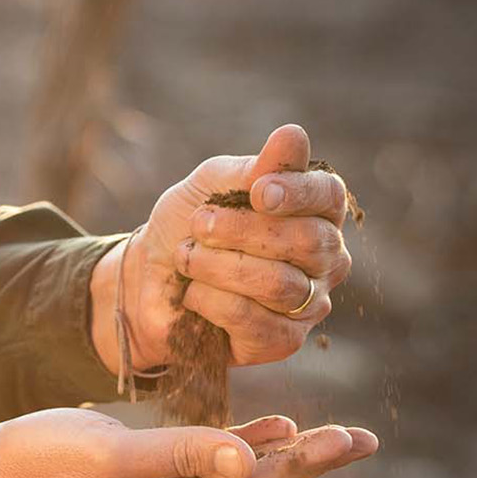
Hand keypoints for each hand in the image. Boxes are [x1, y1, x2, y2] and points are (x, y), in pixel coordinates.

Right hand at [0, 408, 378, 477]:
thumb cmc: (37, 460)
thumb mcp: (108, 454)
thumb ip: (180, 454)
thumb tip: (246, 458)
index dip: (305, 461)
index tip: (351, 440)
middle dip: (310, 460)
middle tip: (364, 440)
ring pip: (238, 474)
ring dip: (283, 453)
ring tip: (332, 437)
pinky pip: (210, 464)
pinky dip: (244, 445)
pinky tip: (270, 430)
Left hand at [92, 124, 353, 371]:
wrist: (147, 280)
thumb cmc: (188, 224)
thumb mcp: (212, 184)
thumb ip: (254, 167)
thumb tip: (294, 135)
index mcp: (314, 210)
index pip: (328, 195)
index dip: (298, 192)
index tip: (258, 192)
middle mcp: (324, 257)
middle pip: (308, 242)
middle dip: (244, 231)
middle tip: (200, 224)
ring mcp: (309, 303)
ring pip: (280, 285)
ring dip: (221, 267)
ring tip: (187, 257)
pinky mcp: (283, 341)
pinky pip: (257, 322)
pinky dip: (214, 302)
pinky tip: (193, 293)